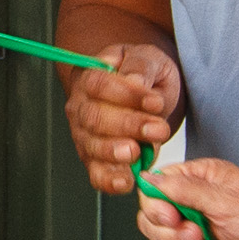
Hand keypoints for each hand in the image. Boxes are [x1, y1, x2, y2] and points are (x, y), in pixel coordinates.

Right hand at [65, 45, 181, 195]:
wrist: (151, 96)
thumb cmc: (146, 75)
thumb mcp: (150, 59)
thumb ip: (140, 66)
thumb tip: (132, 80)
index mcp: (90, 76)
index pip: (98, 84)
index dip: (126, 94)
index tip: (155, 102)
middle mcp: (81, 107)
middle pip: (94, 117)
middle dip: (127, 125)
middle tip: (157, 128)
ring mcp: (85, 135)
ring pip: (92, 146)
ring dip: (117, 152)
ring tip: (138, 152)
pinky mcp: (95, 160)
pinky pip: (96, 173)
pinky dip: (109, 180)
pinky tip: (126, 181)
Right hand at [134, 155, 238, 239]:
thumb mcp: (228, 201)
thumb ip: (185, 191)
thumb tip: (148, 177)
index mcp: (197, 183)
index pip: (152, 194)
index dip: (156, 211)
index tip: (174, 219)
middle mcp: (193, 210)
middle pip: (152, 227)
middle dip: (172, 239)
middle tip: (202, 239)